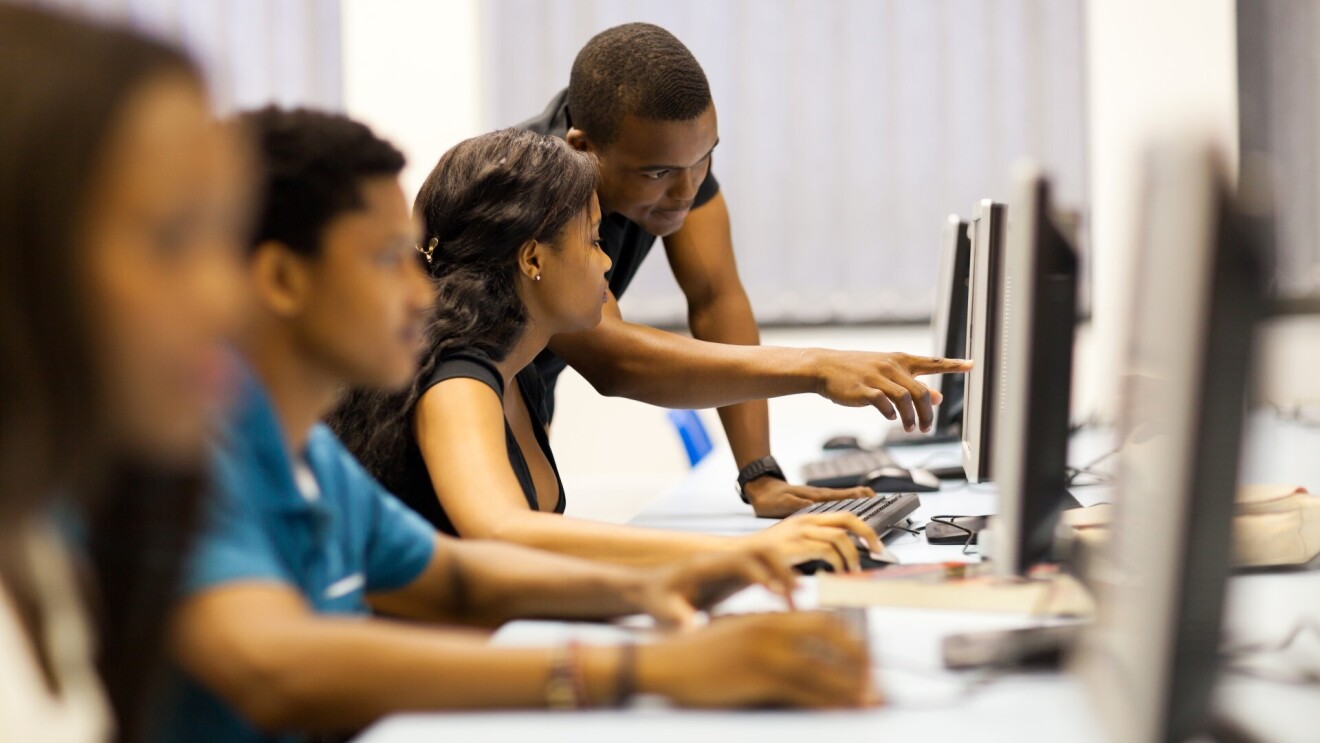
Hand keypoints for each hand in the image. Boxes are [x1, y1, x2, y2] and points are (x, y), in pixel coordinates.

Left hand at [633, 548, 798, 629]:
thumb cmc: (654, 599)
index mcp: (704, 565)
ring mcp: (728, 565)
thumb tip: (691, 629)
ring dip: (783, 573)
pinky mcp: (733, 575)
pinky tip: (785, 604)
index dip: (759, 575)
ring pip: (765, 557)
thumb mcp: (661, 609)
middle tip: (796, 595)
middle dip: (781, 569)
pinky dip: (777, 581)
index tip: (775, 594)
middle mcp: (720, 559)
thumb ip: (677, 617)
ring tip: (796, 599)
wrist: (647, 588)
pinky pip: (762, 570)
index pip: (738, 561)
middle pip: (759, 550)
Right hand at [639, 612, 880, 707]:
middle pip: (833, 638)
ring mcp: (766, 652)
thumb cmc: (695, 653)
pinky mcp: (758, 676)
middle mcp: (772, 628)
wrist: (662, 661)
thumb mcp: (736, 634)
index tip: (865, 657)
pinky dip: (829, 702)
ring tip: (870, 701)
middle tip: (874, 681)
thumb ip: (767, 637)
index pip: (823, 621)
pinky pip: (805, 691)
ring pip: (824, 669)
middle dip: (860, 660)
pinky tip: (842, 711)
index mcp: (768, 617)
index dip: (850, 640)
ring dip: (852, 687)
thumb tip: (796, 654)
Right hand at [741, 512, 880, 571]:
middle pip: (847, 519)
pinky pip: (826, 550)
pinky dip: (837, 562)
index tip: (876, 543)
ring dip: (852, 555)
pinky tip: (836, 572)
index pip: (844, 516)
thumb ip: (815, 546)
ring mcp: (799, 531)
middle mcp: (806, 521)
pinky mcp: (794, 545)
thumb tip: (841, 558)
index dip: (865, 528)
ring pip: (840, 536)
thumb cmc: (765, 557)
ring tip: (852, 570)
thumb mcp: (793, 546)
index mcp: (807, 519)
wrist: (738, 557)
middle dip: (868, 534)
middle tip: (878, 551)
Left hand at [742, 476, 876, 518]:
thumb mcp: (781, 503)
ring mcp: (816, 498)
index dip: (857, 497)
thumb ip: (798, 505)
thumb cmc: (769, 498)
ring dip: (857, 501)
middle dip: (864, 498)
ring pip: (841, 500)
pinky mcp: (812, 502)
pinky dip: (845, 504)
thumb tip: (813, 507)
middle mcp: (819, 496)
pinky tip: (849, 509)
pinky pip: (833, 504)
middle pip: (847, 497)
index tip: (872, 496)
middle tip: (880, 500)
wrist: (759, 490)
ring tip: (872, 503)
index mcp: (815, 497)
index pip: (841, 496)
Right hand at [812, 351, 971, 432]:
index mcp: (900, 360)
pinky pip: (883, 403)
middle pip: (920, 390)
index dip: (954, 365)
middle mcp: (892, 366)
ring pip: (905, 398)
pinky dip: (891, 413)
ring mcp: (877, 376)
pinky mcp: (864, 389)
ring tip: (911, 429)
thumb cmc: (858, 370)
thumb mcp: (888, 373)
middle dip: (927, 413)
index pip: (933, 362)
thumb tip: (938, 397)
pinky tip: (892, 419)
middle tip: (926, 428)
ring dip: (911, 417)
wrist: (826, 367)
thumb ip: (912, 384)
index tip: (972, 365)